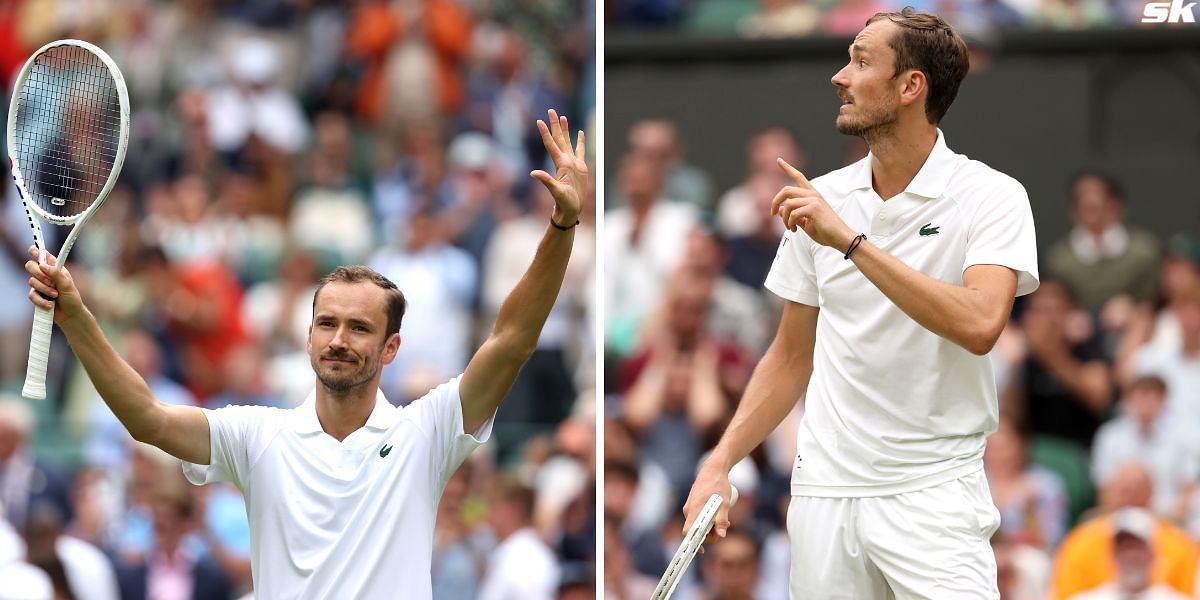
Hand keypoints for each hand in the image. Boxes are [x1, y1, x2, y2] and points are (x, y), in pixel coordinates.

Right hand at [25, 245, 83, 324]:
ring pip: (31, 281)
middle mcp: (46, 274)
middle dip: (38, 274)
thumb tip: (43, 265)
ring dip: (44, 289)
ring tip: (56, 295)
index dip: (36, 251)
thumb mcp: (67, 284)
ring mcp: (39, 285)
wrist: (70, 315)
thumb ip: (56, 274)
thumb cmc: (72, 298)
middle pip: (30, 265)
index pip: (42, 255)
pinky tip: (50, 305)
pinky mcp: (36, 295)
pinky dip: (41, 300)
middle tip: (50, 282)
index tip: (33, 251)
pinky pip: (31, 295)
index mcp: (55, 268)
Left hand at [531, 109, 586, 226]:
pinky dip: (580, 141)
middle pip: (559, 138)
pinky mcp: (581, 167)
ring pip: (568, 142)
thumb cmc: (564, 202)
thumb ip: (546, 181)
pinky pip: (580, 150)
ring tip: (563, 117)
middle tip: (551, 110)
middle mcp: (565, 161)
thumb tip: (533, 173)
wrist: (571, 209)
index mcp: (560, 164)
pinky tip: (580, 133)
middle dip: (555, 125)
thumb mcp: (555, 191)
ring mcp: (572, 163)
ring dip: (565, 129)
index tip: (539, 121)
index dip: (545, 133)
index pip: (551, 144)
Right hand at [681, 459, 733, 546]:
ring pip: (698, 525)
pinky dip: (708, 521)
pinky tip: (719, 516)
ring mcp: (690, 507)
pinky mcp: (693, 505)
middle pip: (695, 531)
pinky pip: (699, 518)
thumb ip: (722, 520)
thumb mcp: (724, 503)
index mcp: (694, 510)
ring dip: (711, 527)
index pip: (688, 532)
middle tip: (724, 530)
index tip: (701, 550)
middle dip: (709, 534)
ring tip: (725, 521)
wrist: (712, 469)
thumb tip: (721, 535)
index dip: (693, 543)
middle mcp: (689, 510)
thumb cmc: (718, 484)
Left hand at [771, 158, 856, 251]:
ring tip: (790, 228)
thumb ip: (793, 215)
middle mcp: (813, 194)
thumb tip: (779, 209)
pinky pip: (793, 214)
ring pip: (788, 204)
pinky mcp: (814, 208)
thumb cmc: (825, 231)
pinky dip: (790, 223)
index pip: (798, 176)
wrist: (840, 238)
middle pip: (786, 190)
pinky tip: (795, 229)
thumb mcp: (805, 222)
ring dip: (784, 218)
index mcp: (812, 195)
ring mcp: (814, 199)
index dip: (787, 168)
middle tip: (772, 214)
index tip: (778, 160)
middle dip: (775, 202)